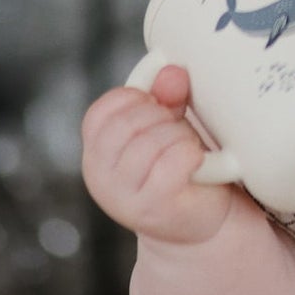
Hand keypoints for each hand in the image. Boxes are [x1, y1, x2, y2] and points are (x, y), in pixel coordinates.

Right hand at [81, 67, 232, 247]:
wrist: (199, 224)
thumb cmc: (179, 168)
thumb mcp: (167, 125)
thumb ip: (166, 95)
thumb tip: (172, 71)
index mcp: (96, 150)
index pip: (105, 108)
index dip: (139, 100)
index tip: (160, 109)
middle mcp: (99, 175)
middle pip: (128, 123)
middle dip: (163, 118)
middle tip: (179, 131)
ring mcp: (122, 197)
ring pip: (151, 142)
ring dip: (180, 138)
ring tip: (188, 149)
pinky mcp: (151, 210)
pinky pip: (173, 163)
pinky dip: (191, 155)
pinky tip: (196, 164)